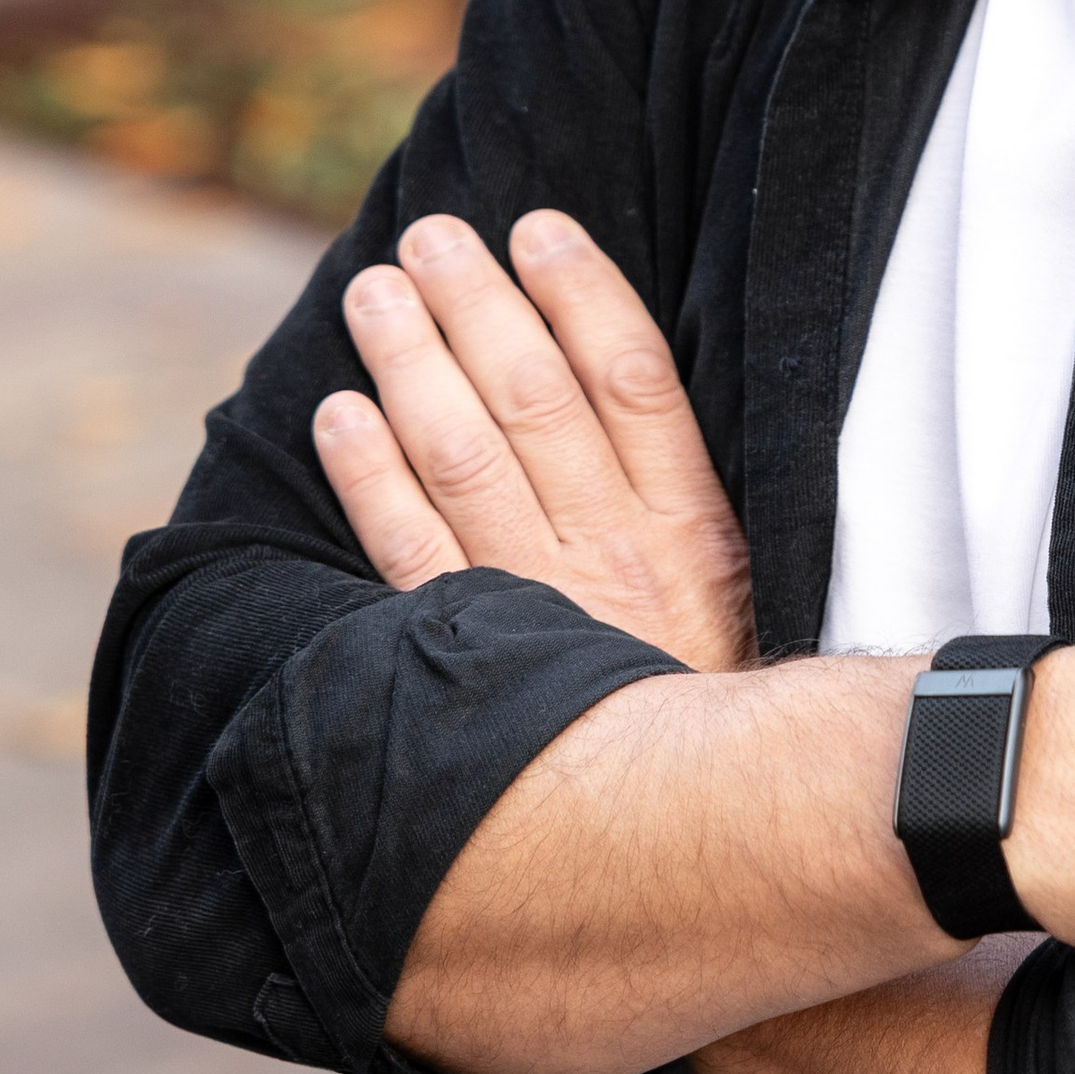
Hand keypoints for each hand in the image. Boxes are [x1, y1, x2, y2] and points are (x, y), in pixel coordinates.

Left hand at [314, 209, 754, 672]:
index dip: (580, 292)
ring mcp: (536, 606)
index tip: (535, 227)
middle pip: (533, 399)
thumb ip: (682, 493)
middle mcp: (613, 553)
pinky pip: (408, 556)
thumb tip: (620, 373)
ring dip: (411, 365)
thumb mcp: (734, 586)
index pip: (631, 377)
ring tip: (374, 294)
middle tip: (429, 236)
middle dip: (476, 305)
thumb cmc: (713, 700)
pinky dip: (369, 480)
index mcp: (691, 527)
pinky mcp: (472, 662)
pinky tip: (340, 417)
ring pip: (462, 457)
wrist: (698, 847)